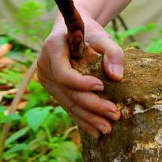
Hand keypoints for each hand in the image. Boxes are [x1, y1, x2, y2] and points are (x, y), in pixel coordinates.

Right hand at [37, 17, 122, 137]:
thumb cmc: (88, 32)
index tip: (102, 85)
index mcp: (53, 48)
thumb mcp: (102, 36)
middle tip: (114, 114)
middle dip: (92, 106)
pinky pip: (67, 105)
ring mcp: (47, 80)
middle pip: (68, 92)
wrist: (72, 30)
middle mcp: (45, 66)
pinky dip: (82, 119)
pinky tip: (95, 131)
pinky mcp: (53, 89)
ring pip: (67, 103)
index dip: (81, 83)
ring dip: (88, 118)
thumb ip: (112, 52)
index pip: (63, 73)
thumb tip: (117, 76)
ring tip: (107, 129)